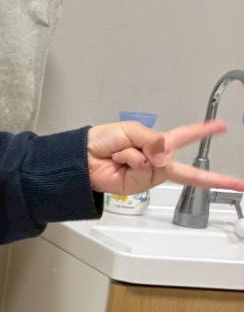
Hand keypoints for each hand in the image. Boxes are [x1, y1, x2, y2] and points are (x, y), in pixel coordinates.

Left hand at [87, 119, 243, 195]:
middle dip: (213, 178)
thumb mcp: (131, 131)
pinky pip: (143, 169)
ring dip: (138, 154)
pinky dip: (131, 161)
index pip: (185, 136)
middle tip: (237, 183)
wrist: (82, 158)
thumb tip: (165, 159)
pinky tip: (120, 162)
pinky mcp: (139, 184)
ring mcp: (149, 174)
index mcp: (157, 143)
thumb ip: (152, 141)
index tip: (222, 127)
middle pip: (188, 169)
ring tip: (122, 153)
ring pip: (157, 164)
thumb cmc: (103, 140)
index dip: (203, 132)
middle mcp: (157, 160)